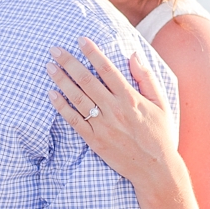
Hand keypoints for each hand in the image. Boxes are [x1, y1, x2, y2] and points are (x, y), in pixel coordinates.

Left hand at [47, 39, 179, 192]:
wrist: (156, 169)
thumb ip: (146, 78)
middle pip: (87, 80)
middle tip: (54, 49)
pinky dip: (61, 107)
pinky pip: (74, 121)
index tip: (80, 39)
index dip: (93, 53)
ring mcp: (103, 126)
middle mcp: (115, 110)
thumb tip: (134, 55)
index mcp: (130, 98)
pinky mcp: (94, 141)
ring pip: (77, 98)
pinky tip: (51, 95)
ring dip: (61, 81)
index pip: (108, 69)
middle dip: (69, 62)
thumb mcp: (160, 104)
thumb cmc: (160, 134)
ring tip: (49, 67)